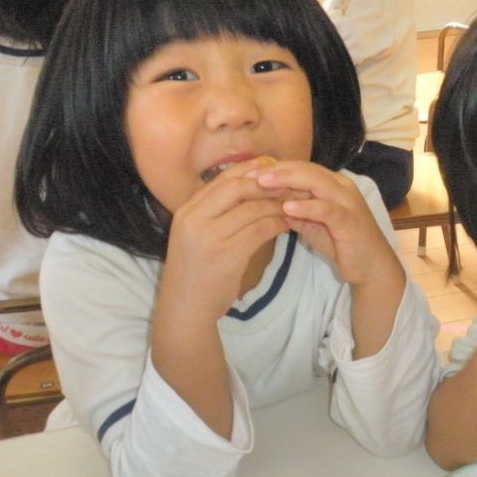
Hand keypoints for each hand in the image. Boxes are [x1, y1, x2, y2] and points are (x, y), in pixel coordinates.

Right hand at [159, 158, 289, 324]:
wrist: (185, 308)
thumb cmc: (196, 270)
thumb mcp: (198, 234)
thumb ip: (215, 211)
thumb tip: (249, 183)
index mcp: (187, 210)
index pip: (222, 178)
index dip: (250, 169)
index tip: (271, 168)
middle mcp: (194, 219)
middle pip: (237, 186)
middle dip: (265, 183)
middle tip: (287, 185)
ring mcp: (209, 237)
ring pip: (252, 209)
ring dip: (276, 205)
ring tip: (292, 205)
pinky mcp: (227, 255)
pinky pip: (260, 231)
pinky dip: (277, 224)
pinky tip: (287, 224)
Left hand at [251, 161, 398, 288]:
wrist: (370, 267)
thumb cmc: (342, 244)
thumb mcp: (313, 225)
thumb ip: (295, 212)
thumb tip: (270, 203)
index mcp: (332, 185)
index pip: (301, 168)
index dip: (276, 168)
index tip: (249, 173)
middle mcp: (342, 187)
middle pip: (307, 169)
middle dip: (278, 170)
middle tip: (251, 174)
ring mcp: (348, 202)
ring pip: (316, 182)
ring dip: (288, 181)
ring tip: (264, 184)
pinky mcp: (350, 220)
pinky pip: (326, 209)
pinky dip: (307, 206)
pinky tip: (287, 208)